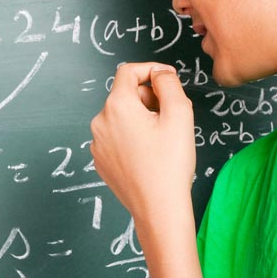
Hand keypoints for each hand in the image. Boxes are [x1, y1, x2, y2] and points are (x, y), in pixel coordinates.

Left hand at [90, 63, 195, 222]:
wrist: (158, 207)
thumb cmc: (170, 164)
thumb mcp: (179, 114)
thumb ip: (168, 84)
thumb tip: (160, 73)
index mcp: (117, 106)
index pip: (128, 71)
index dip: (151, 70)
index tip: (168, 80)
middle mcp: (100, 121)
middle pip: (124, 94)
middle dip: (148, 98)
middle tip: (170, 117)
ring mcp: (97, 142)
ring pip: (120, 117)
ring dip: (140, 118)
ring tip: (160, 139)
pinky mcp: (100, 159)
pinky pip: (116, 137)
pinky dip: (131, 137)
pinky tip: (148, 154)